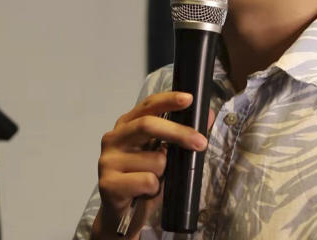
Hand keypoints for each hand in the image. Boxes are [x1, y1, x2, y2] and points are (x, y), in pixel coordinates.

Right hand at [90, 92, 208, 239]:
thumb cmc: (143, 182)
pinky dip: (154, 190)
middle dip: (178, 133)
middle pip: (147, 125)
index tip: (189, 99)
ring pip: (154, 160)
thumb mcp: (166, 157)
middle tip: (201, 143)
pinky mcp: (108, 183)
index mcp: (126, 126)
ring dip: (163, 175)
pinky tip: (143, 194)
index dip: (168, 100)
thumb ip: (182, 136)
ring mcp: (107, 160)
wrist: (121, 217)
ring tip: (153, 183)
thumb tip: (209, 116)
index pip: (147, 106)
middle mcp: (113, 138)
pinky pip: (147, 181)